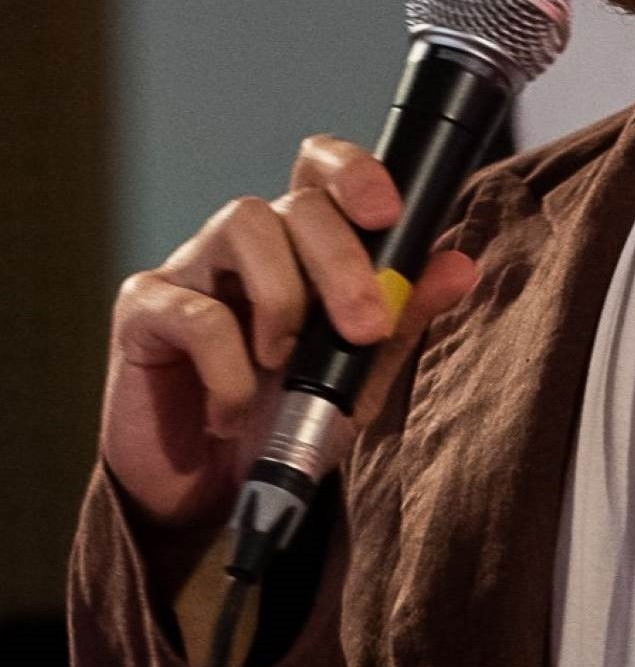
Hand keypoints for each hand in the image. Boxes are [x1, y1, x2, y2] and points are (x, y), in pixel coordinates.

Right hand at [100, 136, 478, 529]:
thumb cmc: (281, 422)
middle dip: (343, 262)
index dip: (355, 173)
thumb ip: (400, 323)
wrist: (208, 494)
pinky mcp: (143, 309)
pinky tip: (232, 412)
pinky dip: (228, 370)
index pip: (322, 172)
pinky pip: (196, 311)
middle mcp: (248, 245)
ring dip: (284, 298)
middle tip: (364, 327)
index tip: (389, 214)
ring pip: (245, 224)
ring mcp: (192, 268)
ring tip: (284, 365)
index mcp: (302, 249)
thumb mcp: (355, 380)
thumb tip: (458, 266)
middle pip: (297, 203)